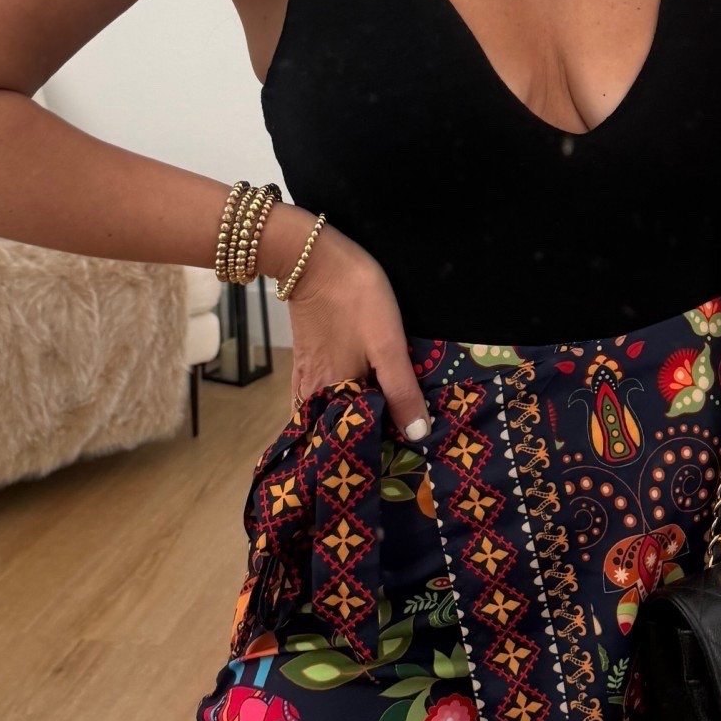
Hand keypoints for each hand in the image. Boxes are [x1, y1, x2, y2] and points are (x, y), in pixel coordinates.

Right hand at [284, 226, 432, 443]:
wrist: (312, 259)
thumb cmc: (356, 300)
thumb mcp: (388, 346)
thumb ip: (401, 391)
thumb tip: (417, 436)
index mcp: (337, 395)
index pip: (355, 441)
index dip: (377, 453)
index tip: (401, 462)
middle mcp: (315, 394)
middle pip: (336, 432)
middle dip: (357, 445)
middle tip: (390, 455)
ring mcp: (306, 377)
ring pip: (324, 416)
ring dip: (343, 428)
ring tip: (371, 437)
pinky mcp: (304, 360)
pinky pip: (315, 398)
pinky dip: (329, 410)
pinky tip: (345, 407)